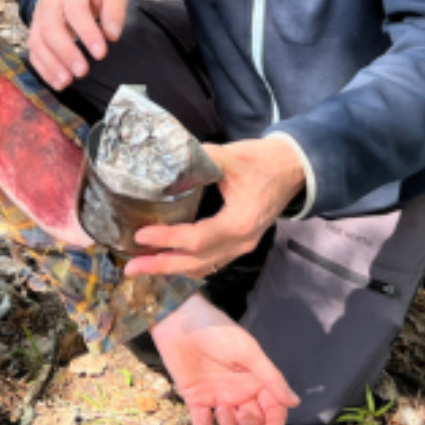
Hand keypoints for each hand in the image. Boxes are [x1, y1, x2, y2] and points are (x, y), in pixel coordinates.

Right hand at [27, 0, 128, 89]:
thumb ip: (115, 10)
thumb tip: (112, 35)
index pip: (76, 10)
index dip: (87, 33)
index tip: (101, 53)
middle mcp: (51, 3)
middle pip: (51, 28)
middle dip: (66, 52)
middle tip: (82, 71)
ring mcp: (39, 17)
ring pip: (38, 42)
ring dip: (51, 64)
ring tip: (66, 82)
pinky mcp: (35, 32)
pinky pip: (33, 52)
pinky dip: (44, 69)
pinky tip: (57, 82)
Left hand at [125, 136, 305, 278]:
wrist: (293, 167)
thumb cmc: (262, 160)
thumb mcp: (230, 156)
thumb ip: (198, 160)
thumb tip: (164, 161)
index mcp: (240, 222)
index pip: (198, 238)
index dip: (168, 239)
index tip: (141, 235)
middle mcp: (241, 241)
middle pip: (197, 262)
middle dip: (162, 266)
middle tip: (130, 267)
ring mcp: (242, 246)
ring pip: (203, 266)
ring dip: (172, 268)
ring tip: (142, 266)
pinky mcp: (240, 243)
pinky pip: (211, 262)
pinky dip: (187, 264)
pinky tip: (167, 260)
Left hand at [150, 292, 298, 424]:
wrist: (180, 322)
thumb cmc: (217, 331)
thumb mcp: (248, 351)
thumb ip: (271, 377)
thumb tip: (294, 402)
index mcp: (256, 380)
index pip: (274, 409)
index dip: (275, 422)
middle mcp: (239, 392)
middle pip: (255, 424)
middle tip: (243, 412)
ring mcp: (218, 397)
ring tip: (222, 409)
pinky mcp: (196, 400)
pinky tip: (204, 415)